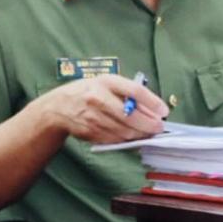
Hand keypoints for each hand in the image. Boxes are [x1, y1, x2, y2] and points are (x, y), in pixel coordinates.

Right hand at [32, 74, 166, 144]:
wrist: (59, 107)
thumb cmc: (88, 92)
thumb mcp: (107, 84)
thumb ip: (128, 94)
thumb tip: (154, 110)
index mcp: (105, 81)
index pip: (134, 90)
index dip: (152, 102)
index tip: (164, 111)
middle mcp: (98, 98)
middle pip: (131, 115)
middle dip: (149, 124)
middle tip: (159, 127)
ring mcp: (93, 117)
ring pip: (125, 131)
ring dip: (140, 134)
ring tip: (147, 132)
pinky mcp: (91, 132)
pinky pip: (115, 139)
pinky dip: (127, 140)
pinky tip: (132, 136)